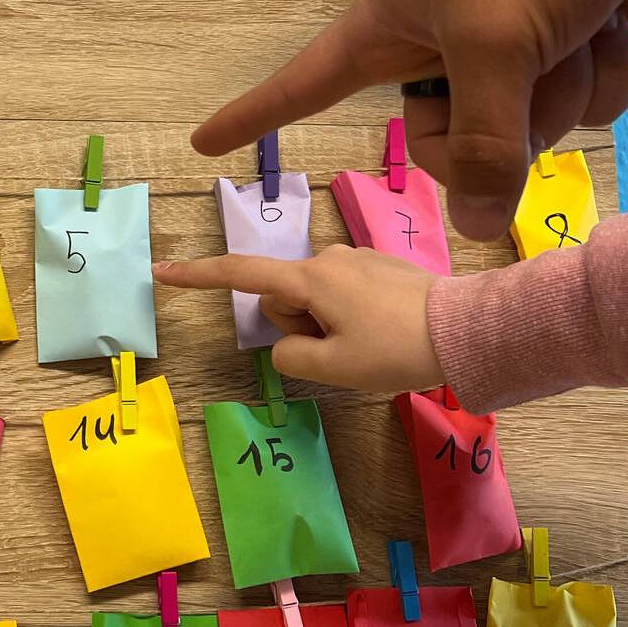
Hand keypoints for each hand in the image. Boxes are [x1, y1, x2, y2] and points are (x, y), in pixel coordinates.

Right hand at [154, 247, 443, 392]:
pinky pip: (342, 294)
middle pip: (283, 297)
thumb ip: (291, 355)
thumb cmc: (395, 350)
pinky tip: (384, 330)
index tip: (163, 273)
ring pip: (314, 299)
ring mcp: (354, 259)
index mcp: (310, 279)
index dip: (198, 277)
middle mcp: (327, 258)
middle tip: (341, 351)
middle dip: (298, 325)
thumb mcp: (333, 368)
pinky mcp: (378, 266)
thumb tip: (291, 342)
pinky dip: (349, 316)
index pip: (240, 275)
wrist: (464, 331)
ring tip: (370, 343)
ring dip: (326, 324)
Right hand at [195, 0, 627, 239]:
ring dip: (568, 87)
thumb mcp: (493, 48)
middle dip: (501, 121)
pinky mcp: (567, 42)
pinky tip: (612, 26)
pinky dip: (606, 71)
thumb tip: (470, 226)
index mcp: (391, 27)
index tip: (203, 140)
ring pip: (529, 126)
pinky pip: (584, 101)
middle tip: (522, 71)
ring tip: (578, 27)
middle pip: (445, 140)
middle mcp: (441, 41)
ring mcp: (506, 44)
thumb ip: (481, 148)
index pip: (303, 82)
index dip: (254, 114)